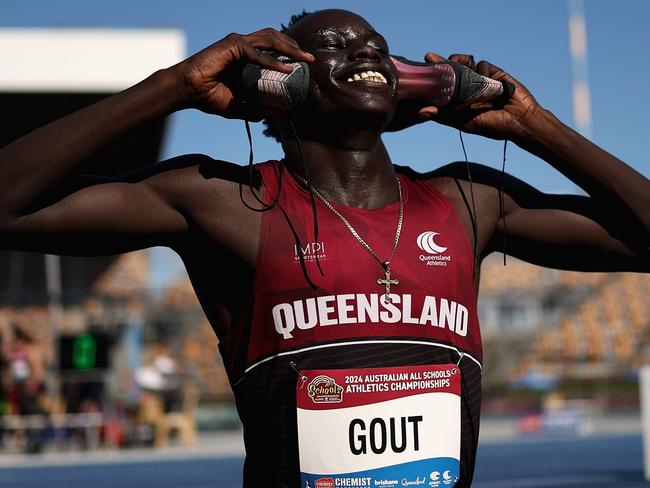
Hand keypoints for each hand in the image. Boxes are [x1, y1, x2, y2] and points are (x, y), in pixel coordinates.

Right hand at [172, 28, 313, 118]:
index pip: (273, 50)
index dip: (289, 55)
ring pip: (269, 40)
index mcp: (246, 57)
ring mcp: (237, 43)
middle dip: (294, 48)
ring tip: (303, 59)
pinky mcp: (231, 45)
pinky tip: (285, 69)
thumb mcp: (239, 107)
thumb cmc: (209, 96)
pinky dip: (272, 61)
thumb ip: (257, 109)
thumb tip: (277, 114)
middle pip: (275, 40)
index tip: (304, 68)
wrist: (189, 92)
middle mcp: (243, 46)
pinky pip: (256, 53)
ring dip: (289, 48)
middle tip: (310, 60)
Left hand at [418, 53, 540, 140]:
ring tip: (453, 63)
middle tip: (430, 59)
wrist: (519, 122)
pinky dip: (481, 70)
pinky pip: (483, 64)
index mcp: (458, 99)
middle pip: (451, 70)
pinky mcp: (494, 73)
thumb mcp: (462, 122)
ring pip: (465, 62)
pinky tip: (483, 79)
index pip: (441, 85)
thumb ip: (443, 115)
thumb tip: (421, 112)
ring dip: (458, 60)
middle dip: (441, 63)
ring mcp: (481, 79)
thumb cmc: (491, 125)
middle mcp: (468, 87)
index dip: (432, 77)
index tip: (421, 69)